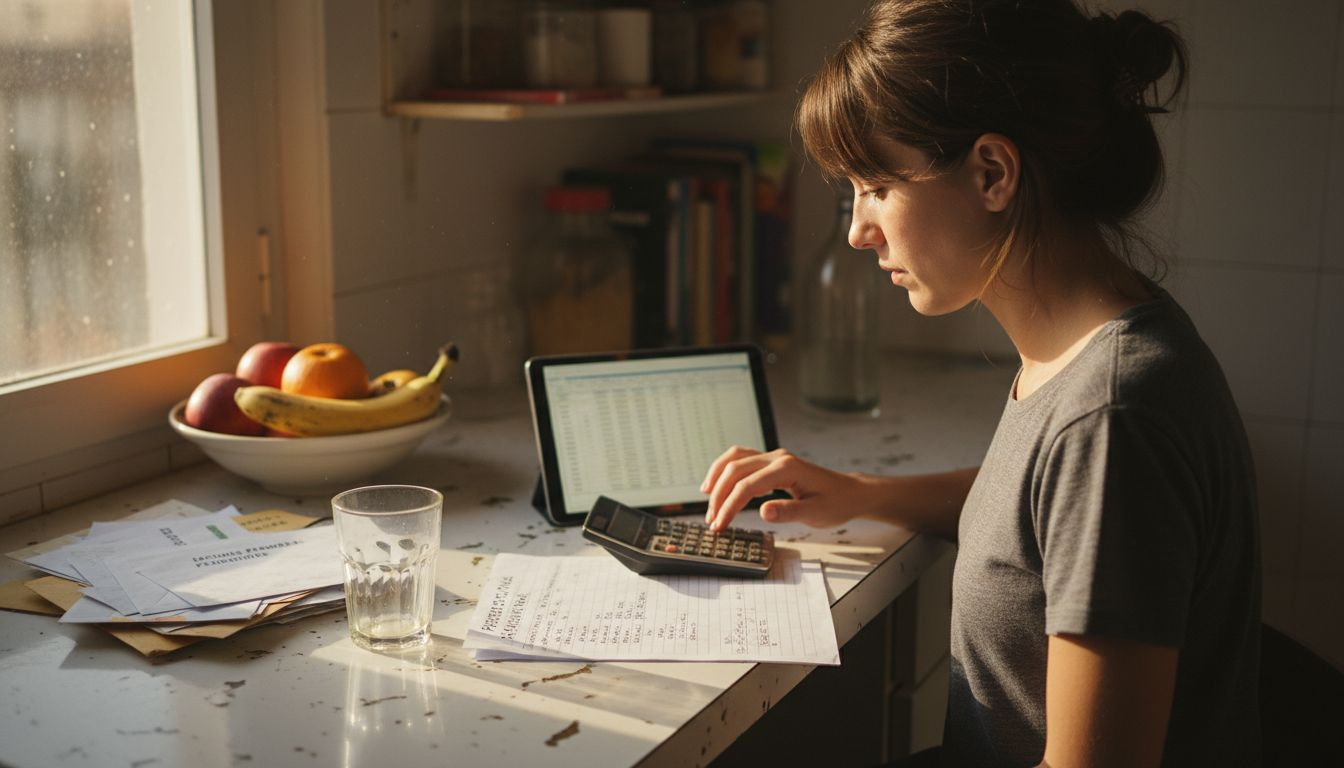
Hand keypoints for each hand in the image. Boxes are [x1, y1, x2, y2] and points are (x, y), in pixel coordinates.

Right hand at [700, 446, 865, 531]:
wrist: (850, 493)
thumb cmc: (836, 502)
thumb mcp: (816, 513)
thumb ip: (788, 512)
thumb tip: (762, 511)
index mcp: (787, 468)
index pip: (747, 485)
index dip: (729, 506)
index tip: (720, 525)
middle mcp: (777, 458)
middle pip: (735, 470)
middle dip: (719, 495)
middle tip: (712, 520)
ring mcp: (773, 458)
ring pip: (734, 459)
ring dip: (717, 478)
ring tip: (707, 500)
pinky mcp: (771, 463)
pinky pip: (741, 460)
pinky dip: (725, 471)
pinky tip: (718, 485)